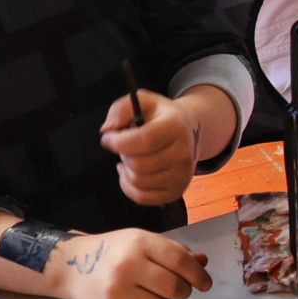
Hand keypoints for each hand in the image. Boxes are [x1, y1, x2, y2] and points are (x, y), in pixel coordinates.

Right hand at [51, 228, 211, 298]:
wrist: (73, 266)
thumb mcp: (142, 242)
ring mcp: (117, 292)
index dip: (198, 275)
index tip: (205, 283)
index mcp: (139, 243)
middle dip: (183, 291)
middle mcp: (128, 266)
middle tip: (178, 290)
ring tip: (152, 294)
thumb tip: (203, 262)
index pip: (180, 261)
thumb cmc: (115, 253)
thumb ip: (174, 252)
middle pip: (174, 288)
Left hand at [101, 89, 205, 206]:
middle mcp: (183, 154)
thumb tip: (107, 130)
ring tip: (130, 158)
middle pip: (138, 164)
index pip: (144, 141)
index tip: (107, 138)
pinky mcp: (176, 192)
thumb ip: (121, 109)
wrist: (190, 132)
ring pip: (138, 182)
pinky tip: (130, 173)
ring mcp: (181, 176)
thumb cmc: (161, 117)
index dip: (119, 142)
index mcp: (175, 127)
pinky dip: (129, 187)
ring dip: (126, 170)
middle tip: (124, 147)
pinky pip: (142, 198)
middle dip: (123, 155)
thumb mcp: (144, 101)